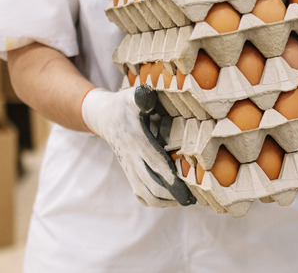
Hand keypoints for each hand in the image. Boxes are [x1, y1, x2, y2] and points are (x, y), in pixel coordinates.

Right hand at [81, 86, 194, 206]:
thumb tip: (147, 95)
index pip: (156, 164)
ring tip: (184, 199)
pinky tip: (170, 199)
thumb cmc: (124, 105)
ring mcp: (129, 168)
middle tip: (194, 199)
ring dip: (165, 201)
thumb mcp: (132, 96)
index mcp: (136, 140)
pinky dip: (155, 201)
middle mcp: (131, 157)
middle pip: (152, 185)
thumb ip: (142, 97)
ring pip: (145, 194)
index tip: (188, 191)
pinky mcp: (129, 173)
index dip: (172, 180)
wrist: (104, 117)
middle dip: (173, 195)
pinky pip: (140, 194)